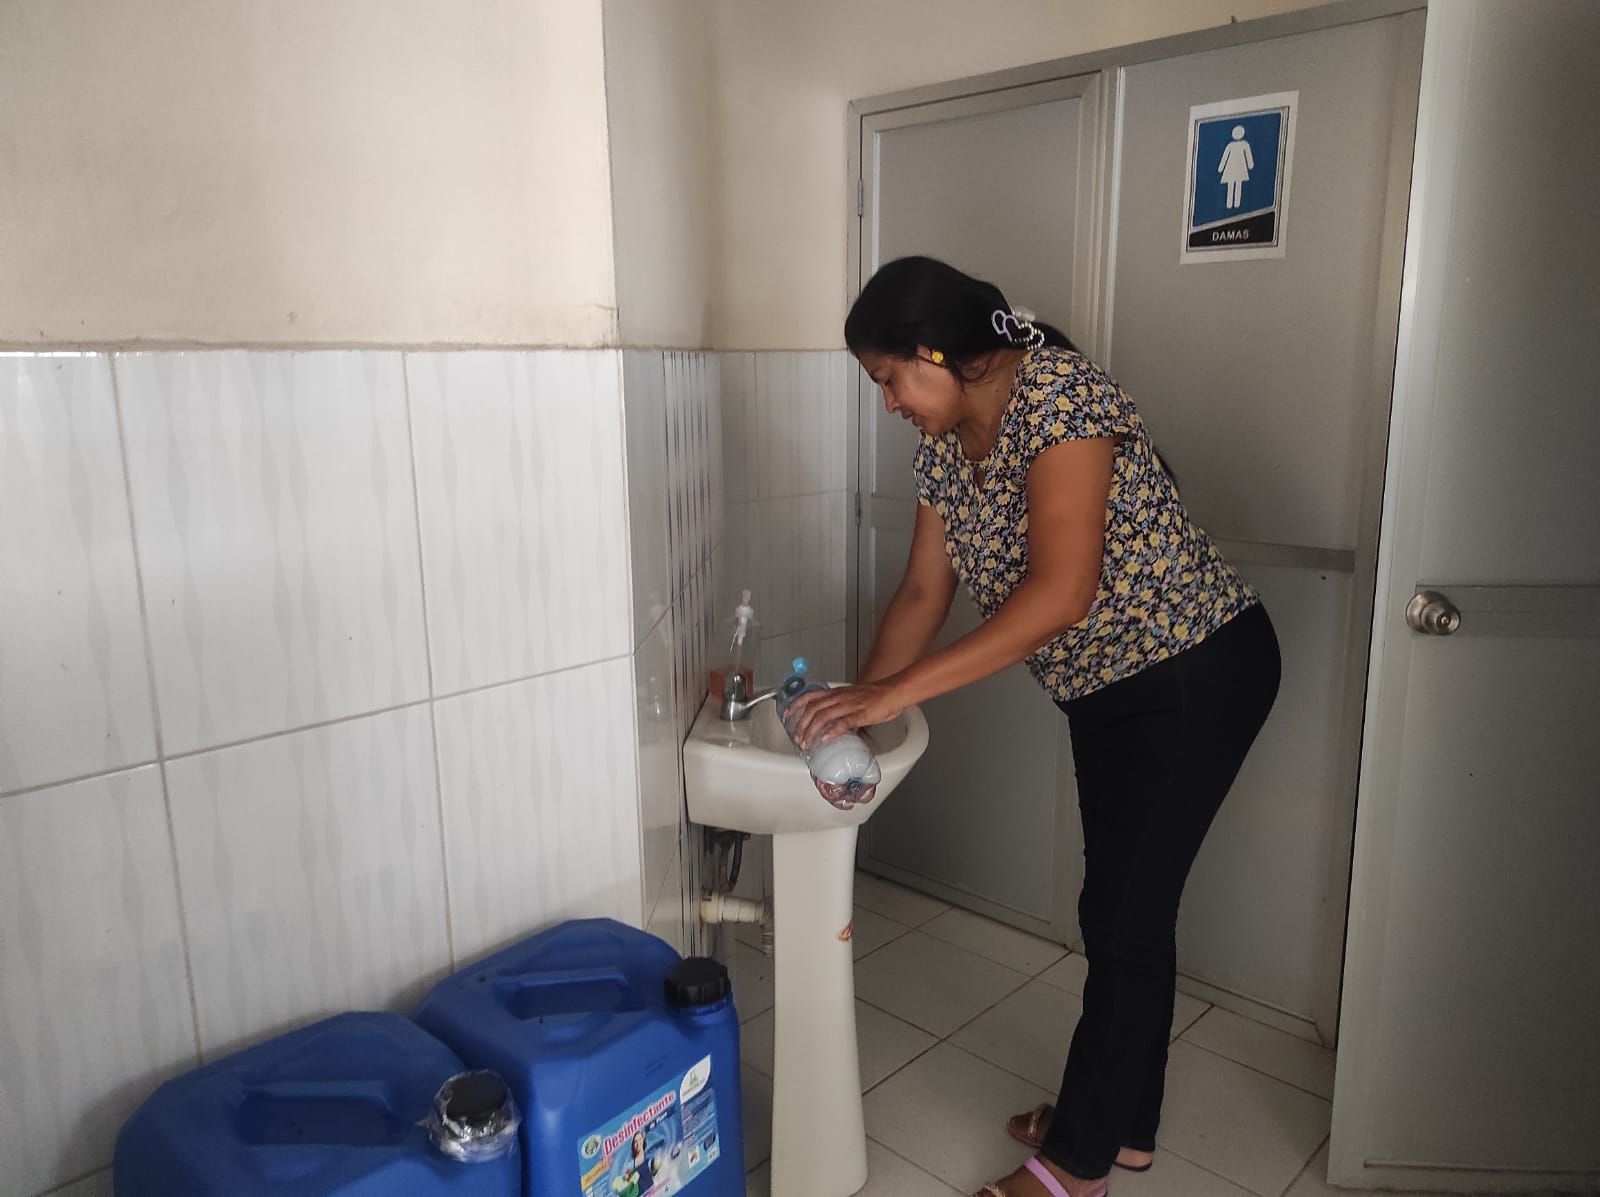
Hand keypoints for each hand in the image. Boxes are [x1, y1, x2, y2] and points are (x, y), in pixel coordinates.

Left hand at [786, 679, 905, 750]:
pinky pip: (843, 722)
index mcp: (837, 693)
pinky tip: (825, 739)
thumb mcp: (855, 700)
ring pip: (823, 716)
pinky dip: (832, 731)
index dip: (796, 704)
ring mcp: (849, 705)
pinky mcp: (860, 714)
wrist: (894, 691)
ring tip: (807, 742)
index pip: (811, 696)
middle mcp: (840, 697)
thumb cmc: (878, 695)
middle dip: (802, 724)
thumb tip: (837, 728)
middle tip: (798, 738)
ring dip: (812, 730)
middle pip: (813, 709)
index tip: (787, 714)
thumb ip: (843, 712)